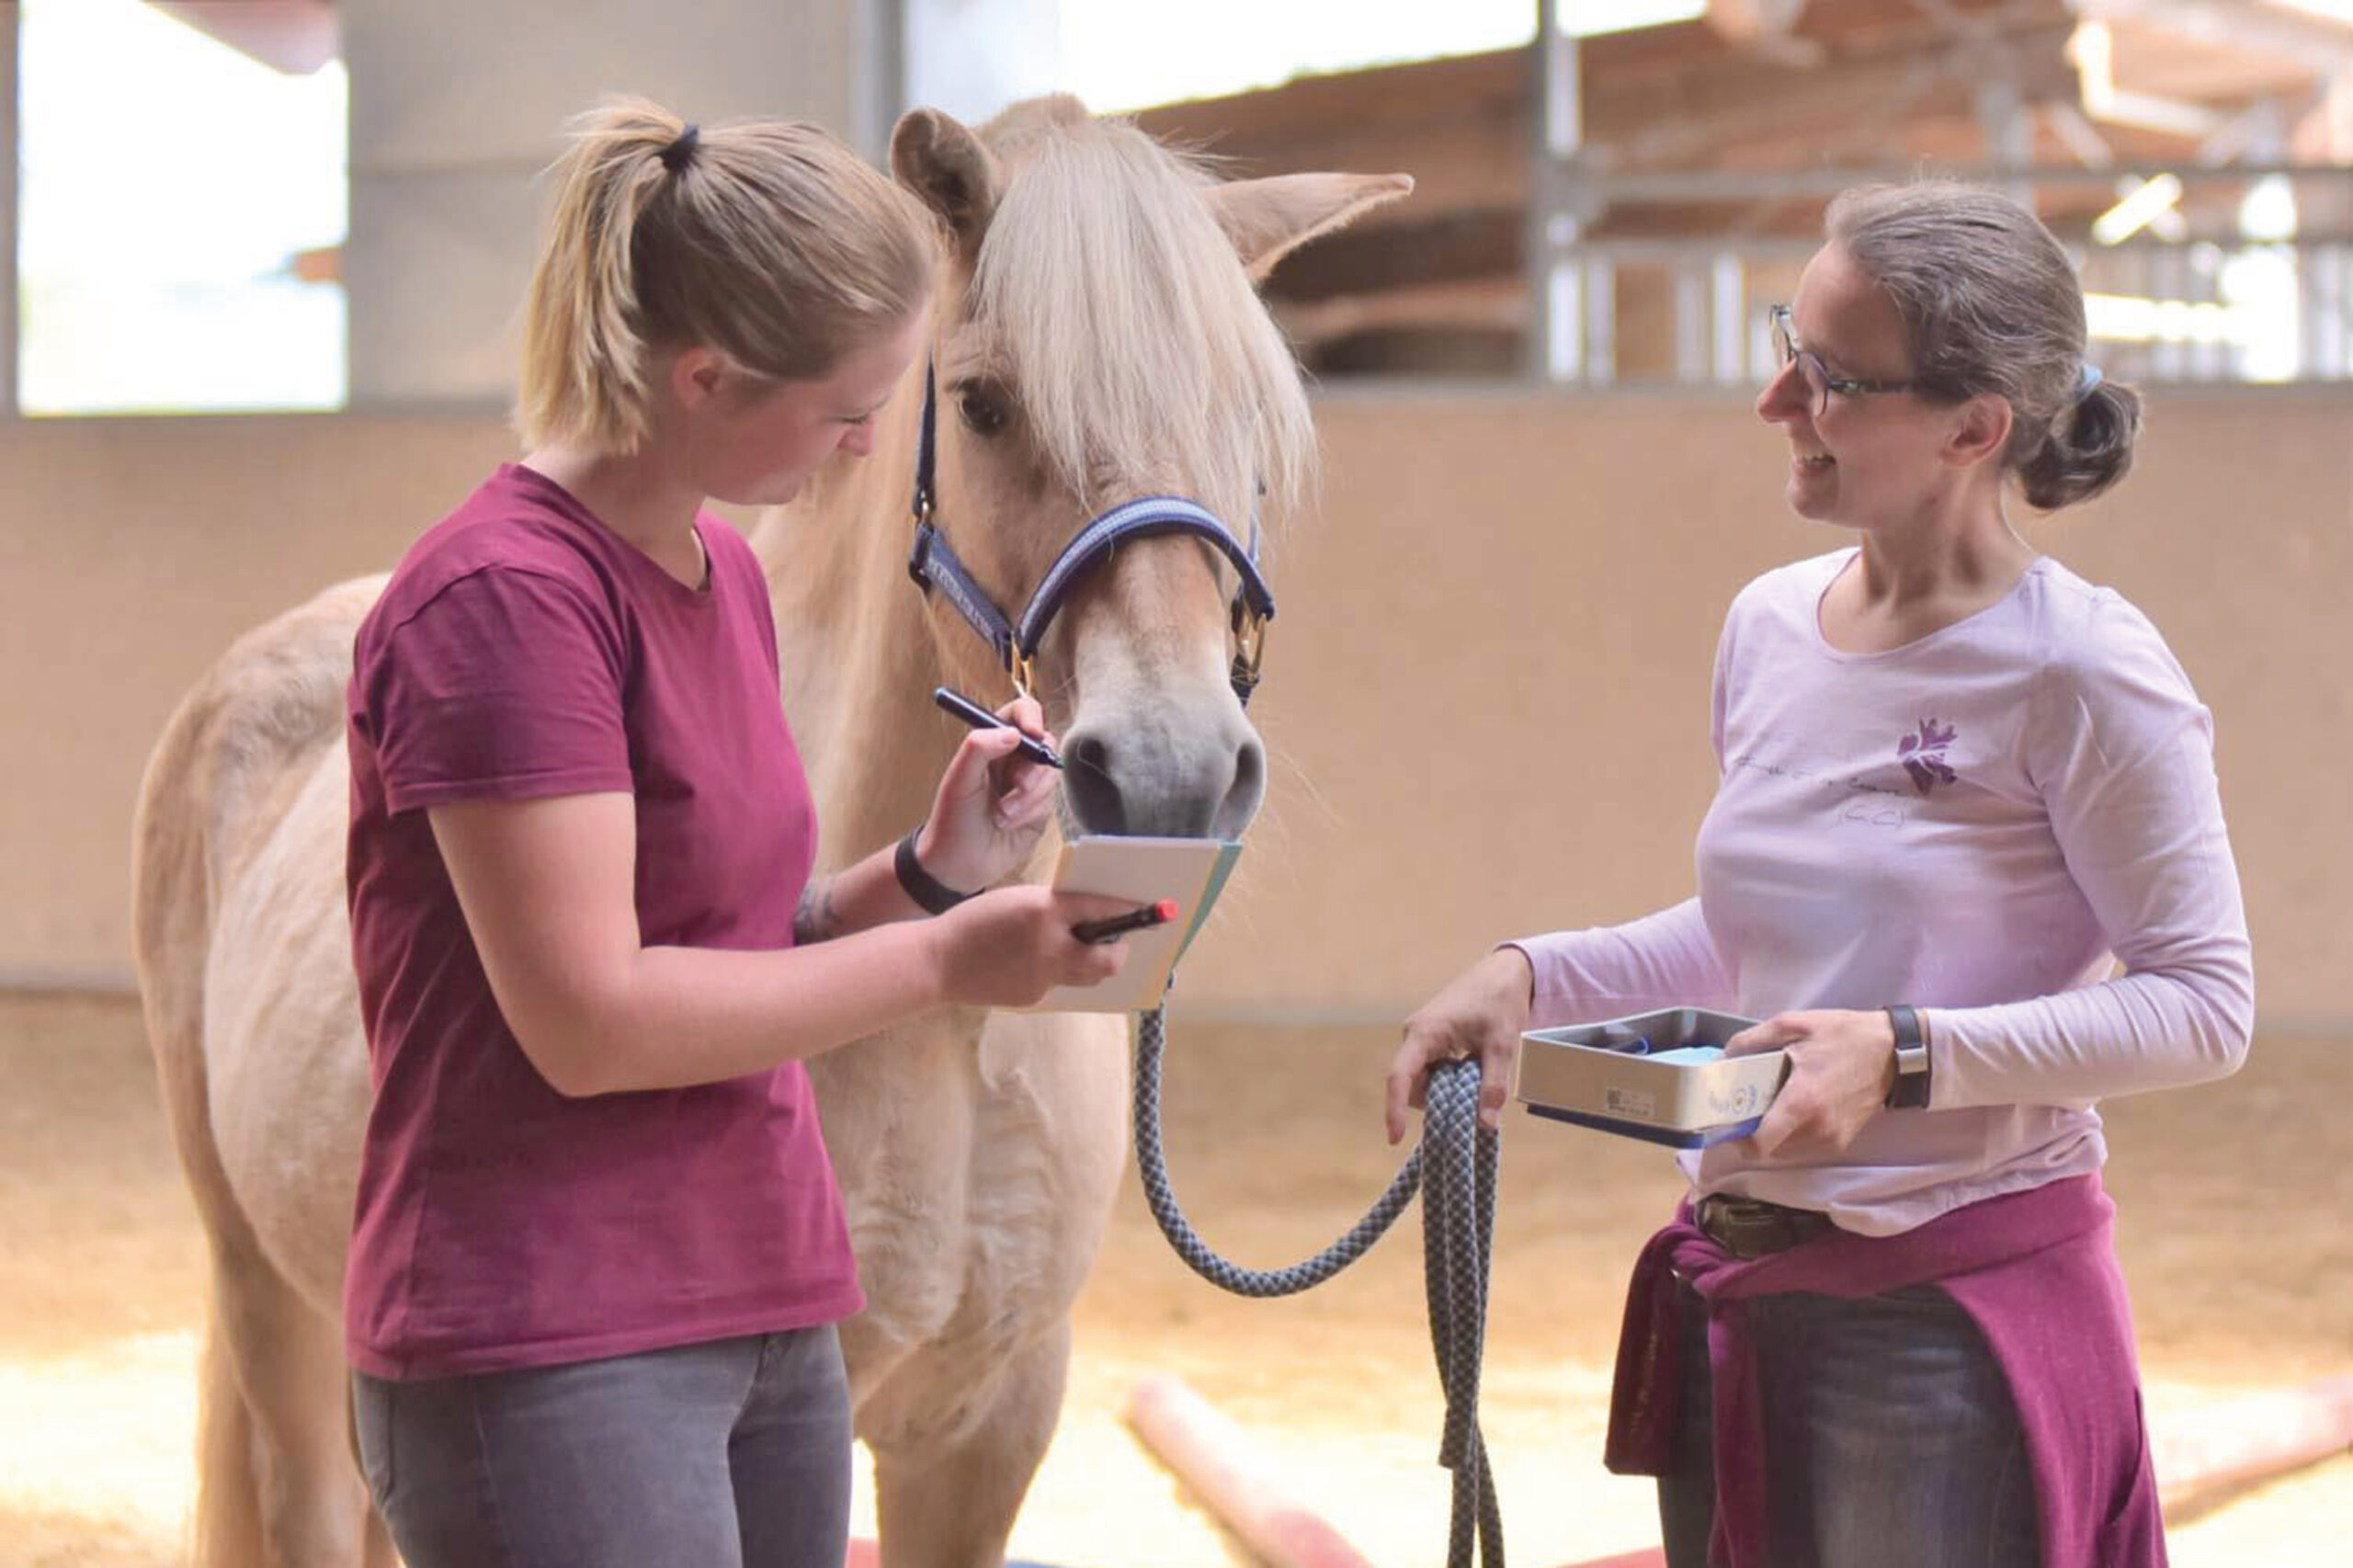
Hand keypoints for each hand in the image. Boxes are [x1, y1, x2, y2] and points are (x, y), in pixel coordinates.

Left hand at [915, 696, 1062, 895]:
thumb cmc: (951, 819)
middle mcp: (1012, 760)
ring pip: (1049, 774)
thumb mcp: (958, 780)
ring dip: (1028, 796)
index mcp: (991, 744)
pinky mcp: (1039, 809)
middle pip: (1044, 743)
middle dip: (1032, 767)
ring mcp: (1028, 784)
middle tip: (1018, 784)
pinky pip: (1050, 800)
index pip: (1019, 713)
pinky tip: (1008, 824)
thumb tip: (1013, 733)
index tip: (1032, 733)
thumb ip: (978, 748)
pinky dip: (1029, 812)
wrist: (958, 865)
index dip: (1031, 717)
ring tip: (1002, 815)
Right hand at [927, 885, 1134, 1008]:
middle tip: (1119, 940)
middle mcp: (1050, 946)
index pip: (1101, 908)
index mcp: (1044, 912)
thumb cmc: (975, 921)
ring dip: (1091, 962)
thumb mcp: (1016, 899)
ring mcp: (1043, 977)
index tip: (1157, 910)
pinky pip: (1057, 983)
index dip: (1131, 910)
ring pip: (1087, 975)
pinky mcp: (1033, 997)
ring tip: (1079, 949)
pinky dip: (1054, 971)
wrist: (937, 962)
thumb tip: (1090, 916)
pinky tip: (1030, 963)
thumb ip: (1052, 907)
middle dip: (1120, 949)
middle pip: (1108, 958)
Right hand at [1385, 946, 1532, 1143]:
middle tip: (1474, 1100)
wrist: (1504, 973)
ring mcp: (1421, 1037)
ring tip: (1477, 1076)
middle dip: (1438, 1101)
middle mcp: (1415, 1035)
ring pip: (1423, 1080)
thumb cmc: (1501, 1002)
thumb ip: (1492, 1084)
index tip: (1395, 1138)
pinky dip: (1449, 1080)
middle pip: (1413, 1085)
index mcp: (1425, 1032)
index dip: (1394, 1109)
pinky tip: (1472, 1069)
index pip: (1400, 1076)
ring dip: (1446, 1091)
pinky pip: (1431, 1070)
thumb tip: (1486, 1124)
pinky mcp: (1430, 1039)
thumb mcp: (1502, 1044)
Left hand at [1722, 1009, 1894, 1158]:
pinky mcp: (1842, 1141)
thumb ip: (1752, 1040)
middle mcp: (1816, 1130)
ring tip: (1773, 1105)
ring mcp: (1832, 1139)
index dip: (1737, 1139)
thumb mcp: (1793, 1024)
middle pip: (1769, 1150)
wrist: (1895, 1052)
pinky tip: (1796, 1108)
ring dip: (1774, 1135)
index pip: (1759, 1145)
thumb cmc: (1843, 1036)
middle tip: (1747, 1108)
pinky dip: (1793, 1135)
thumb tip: (1724, 1058)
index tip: (1729, 1121)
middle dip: (1752, 1134)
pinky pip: (1806, 1147)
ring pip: (1787, 1151)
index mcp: (1801, 1103)